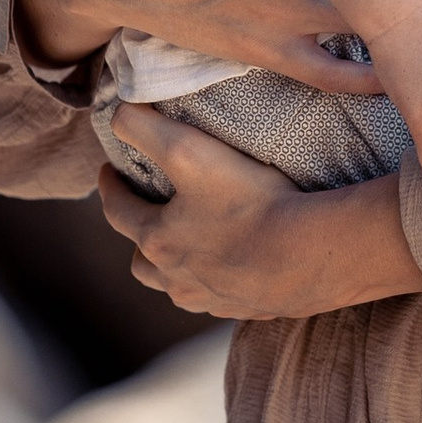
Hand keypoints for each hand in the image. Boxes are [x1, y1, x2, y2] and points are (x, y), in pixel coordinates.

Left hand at [102, 106, 421, 316]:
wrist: (312, 255)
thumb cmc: (251, 203)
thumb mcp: (190, 150)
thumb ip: (145, 128)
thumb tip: (119, 112)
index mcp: (158, 242)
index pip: (117, 212)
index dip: (110, 187)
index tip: (109, 171)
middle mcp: (178, 280)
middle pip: (142, 265)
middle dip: (141, 239)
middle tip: (152, 216)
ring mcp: (214, 301)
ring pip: (180, 288)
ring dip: (179, 268)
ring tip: (195, 246)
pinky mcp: (251, 309)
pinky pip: (223, 299)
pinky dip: (221, 281)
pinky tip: (240, 265)